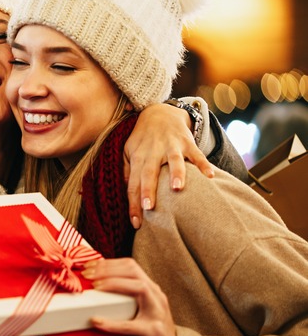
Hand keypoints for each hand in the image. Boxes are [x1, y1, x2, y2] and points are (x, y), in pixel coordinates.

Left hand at [82, 258, 176, 335]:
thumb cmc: (147, 330)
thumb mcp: (137, 309)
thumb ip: (122, 297)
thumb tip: (91, 288)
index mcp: (150, 288)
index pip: (130, 265)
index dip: (108, 263)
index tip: (88, 265)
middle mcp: (156, 296)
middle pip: (133, 271)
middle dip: (108, 269)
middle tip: (88, 275)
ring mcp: (157, 313)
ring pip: (140, 288)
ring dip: (114, 284)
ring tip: (95, 288)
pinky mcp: (154, 332)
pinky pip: (132, 326)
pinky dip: (112, 323)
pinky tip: (97, 321)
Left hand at [124, 103, 214, 228]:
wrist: (159, 112)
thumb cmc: (142, 139)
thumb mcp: (128, 151)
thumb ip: (127, 170)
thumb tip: (125, 192)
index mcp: (137, 157)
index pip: (132, 183)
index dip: (132, 203)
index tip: (135, 223)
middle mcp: (153, 151)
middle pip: (149, 173)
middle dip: (148, 190)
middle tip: (149, 208)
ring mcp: (171, 146)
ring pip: (174, 160)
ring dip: (176, 174)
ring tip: (177, 189)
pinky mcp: (187, 142)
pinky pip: (196, 154)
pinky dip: (203, 164)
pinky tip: (210, 177)